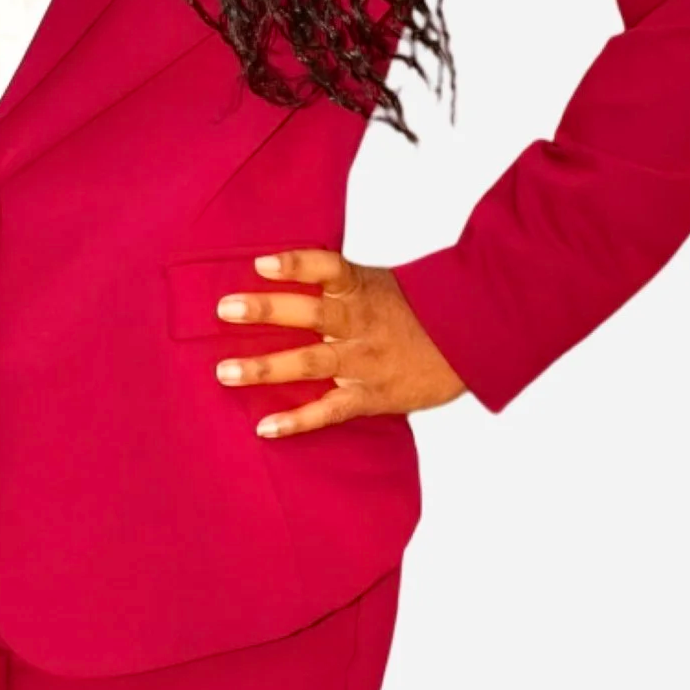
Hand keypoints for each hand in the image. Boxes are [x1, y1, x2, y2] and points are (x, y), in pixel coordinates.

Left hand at [214, 247, 466, 435]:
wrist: (465, 343)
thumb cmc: (412, 309)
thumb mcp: (377, 282)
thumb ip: (336, 281)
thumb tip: (283, 269)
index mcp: (363, 288)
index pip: (328, 268)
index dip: (295, 264)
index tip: (259, 263)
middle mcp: (361, 323)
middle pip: (311, 313)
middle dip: (267, 311)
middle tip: (224, 309)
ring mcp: (365, 361)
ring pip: (310, 363)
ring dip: (266, 367)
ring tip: (225, 372)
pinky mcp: (371, 397)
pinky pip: (329, 410)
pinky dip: (297, 421)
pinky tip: (264, 427)